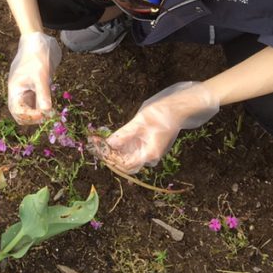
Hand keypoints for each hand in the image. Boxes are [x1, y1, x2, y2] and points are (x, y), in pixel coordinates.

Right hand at [7, 32, 62, 124]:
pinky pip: (34, 102)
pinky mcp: (32, 87)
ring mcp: (24, 90)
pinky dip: (41, 106)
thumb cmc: (36, 56)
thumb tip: (47, 112)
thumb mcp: (41, 75)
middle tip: (48, 116)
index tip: (44, 114)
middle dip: (33, 118)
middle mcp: (18, 92)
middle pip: (21, 113)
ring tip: (50, 112)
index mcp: (15, 89)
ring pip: (28, 109)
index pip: (18, 111)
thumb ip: (43, 94)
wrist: (36, 40)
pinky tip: (50, 105)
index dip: (30, 116)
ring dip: (37, 113)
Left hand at [90, 81, 219, 173]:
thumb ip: (124, 134)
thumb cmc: (162, 113)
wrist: (179, 108)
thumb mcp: (140, 122)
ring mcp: (148, 151)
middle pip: (124, 163)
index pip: (124, 164)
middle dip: (108, 155)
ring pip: (126, 157)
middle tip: (93, 144)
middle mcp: (149, 156)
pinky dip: (119, 145)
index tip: (95, 147)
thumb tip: (108, 144)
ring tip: (98, 141)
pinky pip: (131, 149)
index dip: (108, 157)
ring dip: (112, 150)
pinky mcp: (147, 144)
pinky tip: (109, 138)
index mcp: (149, 154)